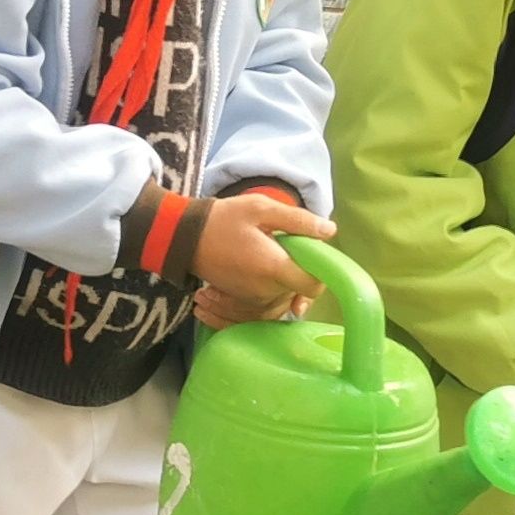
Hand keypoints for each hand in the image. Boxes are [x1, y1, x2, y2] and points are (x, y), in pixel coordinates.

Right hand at [191, 196, 335, 317]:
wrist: (184, 239)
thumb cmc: (223, 219)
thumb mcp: (261, 208)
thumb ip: (298, 220)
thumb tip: (331, 231)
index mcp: (273, 268)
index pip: (313, 285)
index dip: (322, 271)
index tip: (315, 252)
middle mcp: (265, 291)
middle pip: (301, 291)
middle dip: (304, 271)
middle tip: (292, 244)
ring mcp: (254, 300)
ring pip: (288, 299)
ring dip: (291, 281)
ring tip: (279, 254)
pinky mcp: (245, 302)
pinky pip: (271, 306)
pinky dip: (276, 292)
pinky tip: (272, 272)